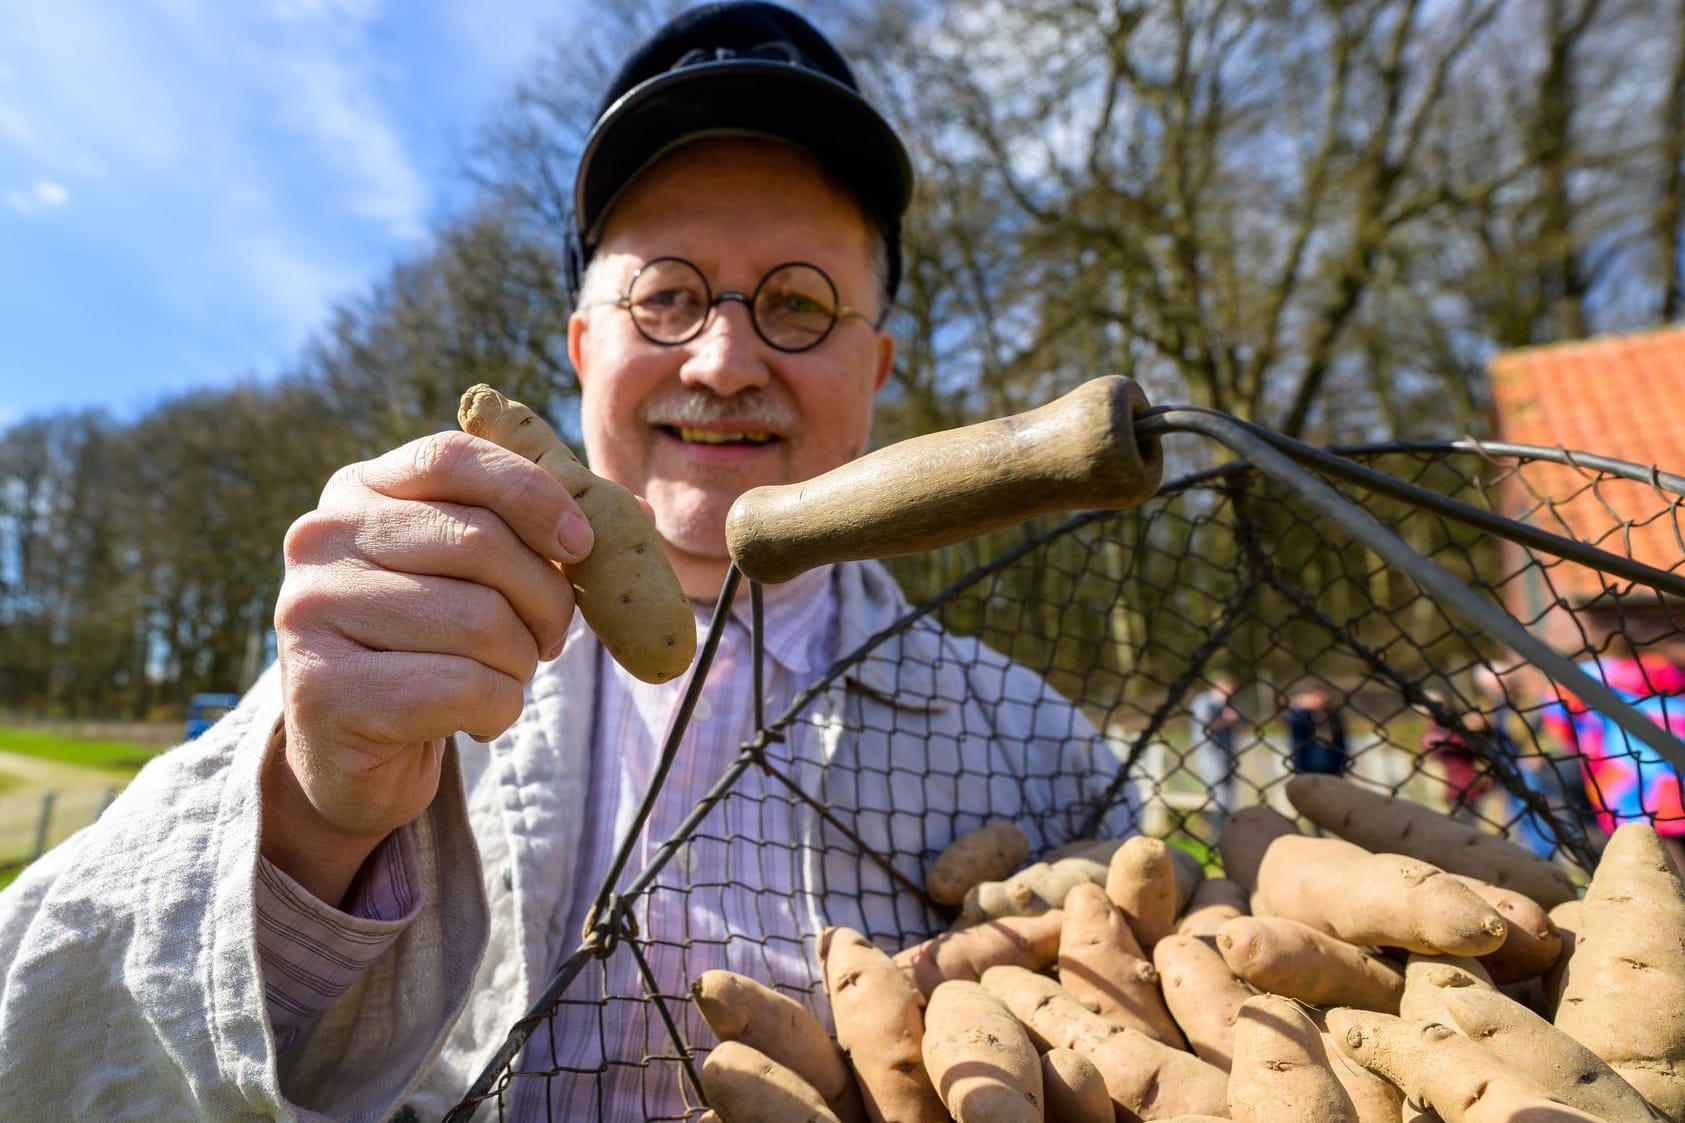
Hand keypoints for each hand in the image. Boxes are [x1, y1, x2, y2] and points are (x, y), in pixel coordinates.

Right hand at [264, 431, 591, 903]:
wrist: (355, 753)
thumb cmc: (433, 647)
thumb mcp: (479, 576)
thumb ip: (546, 535)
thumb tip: (641, 514)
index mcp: (358, 490)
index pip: (453, 457)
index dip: (532, 493)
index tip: (581, 543)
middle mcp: (320, 539)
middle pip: (479, 542)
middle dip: (546, 598)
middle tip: (550, 637)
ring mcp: (310, 612)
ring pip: (479, 620)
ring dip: (521, 661)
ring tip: (503, 677)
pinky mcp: (322, 690)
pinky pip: (461, 686)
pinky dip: (497, 708)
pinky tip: (475, 717)